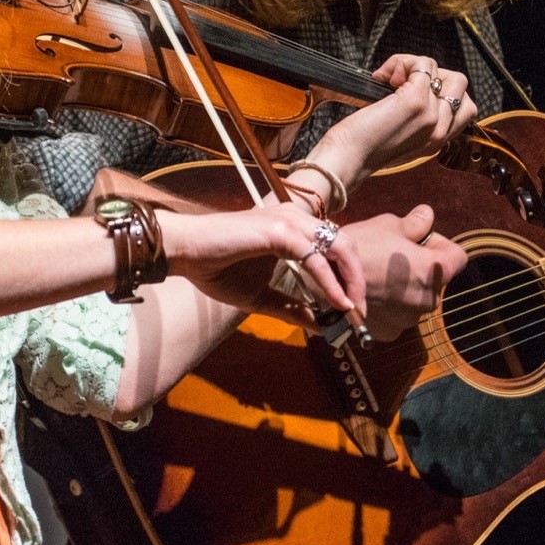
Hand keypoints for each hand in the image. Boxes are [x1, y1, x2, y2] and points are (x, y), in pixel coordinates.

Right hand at [161, 200, 364, 318]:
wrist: (184, 252)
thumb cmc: (216, 268)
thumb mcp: (260, 297)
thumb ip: (290, 308)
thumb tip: (320, 326)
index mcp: (294, 228)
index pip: (335, 249)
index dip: (349, 278)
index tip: (354, 309)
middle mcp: (297, 218)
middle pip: (345, 246)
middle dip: (357, 281)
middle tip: (360, 312)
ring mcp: (290, 221)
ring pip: (337, 248)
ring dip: (350, 281)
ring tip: (353, 309)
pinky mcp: (279, 230)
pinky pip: (314, 257)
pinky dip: (329, 282)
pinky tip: (337, 302)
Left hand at [310, 55, 478, 184]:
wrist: (345, 160)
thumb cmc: (362, 147)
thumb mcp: (401, 138)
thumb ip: (418, 121)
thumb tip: (415, 83)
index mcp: (438, 140)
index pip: (464, 106)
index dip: (440, 91)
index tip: (411, 92)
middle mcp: (440, 130)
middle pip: (459, 85)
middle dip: (434, 75)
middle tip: (403, 83)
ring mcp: (431, 115)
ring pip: (442, 71)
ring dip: (417, 66)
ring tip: (393, 80)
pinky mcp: (416, 101)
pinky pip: (423, 65)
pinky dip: (403, 62)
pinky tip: (383, 76)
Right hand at [336, 204, 468, 341]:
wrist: (322, 281)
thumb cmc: (360, 248)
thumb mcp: (389, 225)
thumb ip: (416, 224)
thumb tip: (427, 216)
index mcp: (434, 272)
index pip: (457, 257)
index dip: (440, 244)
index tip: (419, 239)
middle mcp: (427, 301)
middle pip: (436, 280)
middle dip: (421, 266)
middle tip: (395, 255)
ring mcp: (408, 321)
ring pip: (416, 298)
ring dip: (405, 287)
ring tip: (379, 274)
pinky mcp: (389, 333)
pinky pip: (397, 314)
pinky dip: (389, 305)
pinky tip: (371, 292)